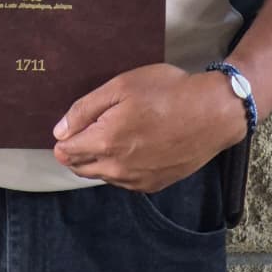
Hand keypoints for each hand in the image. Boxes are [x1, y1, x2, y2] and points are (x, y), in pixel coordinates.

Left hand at [52, 63, 245, 191]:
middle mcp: (117, 169)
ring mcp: (136, 181)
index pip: (66, 151)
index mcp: (105, 142)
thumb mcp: (121, 86)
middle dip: (76, 150)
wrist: (212, 113)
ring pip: (102, 175)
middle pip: (80, 167)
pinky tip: (131, 146)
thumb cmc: (167, 92)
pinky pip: (123, 180)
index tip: (71, 124)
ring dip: (97, 159)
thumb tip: (60, 131)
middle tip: (88, 127)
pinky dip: (119, 167)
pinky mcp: (153, 185)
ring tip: (112, 133)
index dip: (64, 137)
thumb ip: (86, 109)